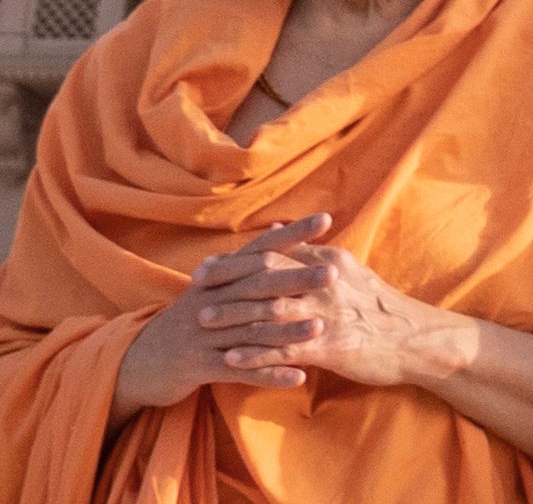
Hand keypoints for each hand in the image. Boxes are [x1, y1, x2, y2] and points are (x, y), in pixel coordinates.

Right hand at [112, 215, 331, 416]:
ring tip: (322, 327)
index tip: (326, 219)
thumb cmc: (187, 323)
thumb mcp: (210, 291)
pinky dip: (269, 375)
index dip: (290, 234)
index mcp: (216, 279)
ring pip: (250, 330)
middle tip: (333, 273)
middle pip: (257, 286)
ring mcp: (202, 335)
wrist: (135, 362)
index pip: (258, 249)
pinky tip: (300, 378)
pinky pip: (239, 371)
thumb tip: (278, 229)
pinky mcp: (197, 367)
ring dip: (288, 331)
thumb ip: (244, 266)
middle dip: (296, 279)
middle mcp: (209, 301)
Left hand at [202, 216, 467, 390]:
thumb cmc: (379, 308)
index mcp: (332, 263)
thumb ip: (313, 253)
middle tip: (194, 286)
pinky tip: (231, 359)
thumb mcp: (351, 272)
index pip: (277, 253)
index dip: (237, 259)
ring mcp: (331, 316)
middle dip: (228, 280)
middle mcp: (329, 284)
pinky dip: (256, 353)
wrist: (418, 340)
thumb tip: (277, 231)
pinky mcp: (333, 347)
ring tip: (204, 320)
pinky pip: (286, 349)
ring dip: (235, 315)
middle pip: (269, 276)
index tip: (206, 266)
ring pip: (273, 311)